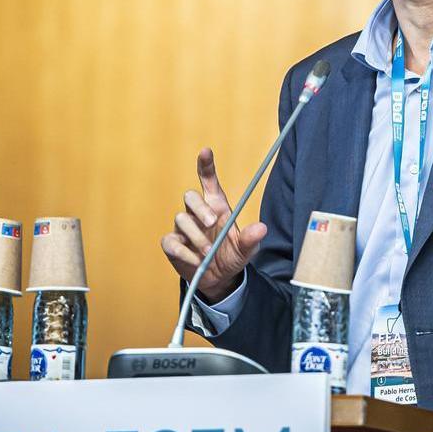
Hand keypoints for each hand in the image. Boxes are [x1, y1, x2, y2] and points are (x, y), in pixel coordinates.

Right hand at [160, 147, 267, 302]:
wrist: (219, 280)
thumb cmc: (231, 256)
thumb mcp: (246, 250)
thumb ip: (251, 239)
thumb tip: (261, 228)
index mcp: (216, 207)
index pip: (208, 181)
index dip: (206, 165)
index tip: (206, 151)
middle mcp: (197, 214)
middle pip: (190, 196)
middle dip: (200, 208)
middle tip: (212, 223)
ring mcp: (183, 228)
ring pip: (181, 219)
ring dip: (196, 236)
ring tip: (208, 253)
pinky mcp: (172, 244)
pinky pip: (171, 241)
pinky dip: (183, 252)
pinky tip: (195, 260)